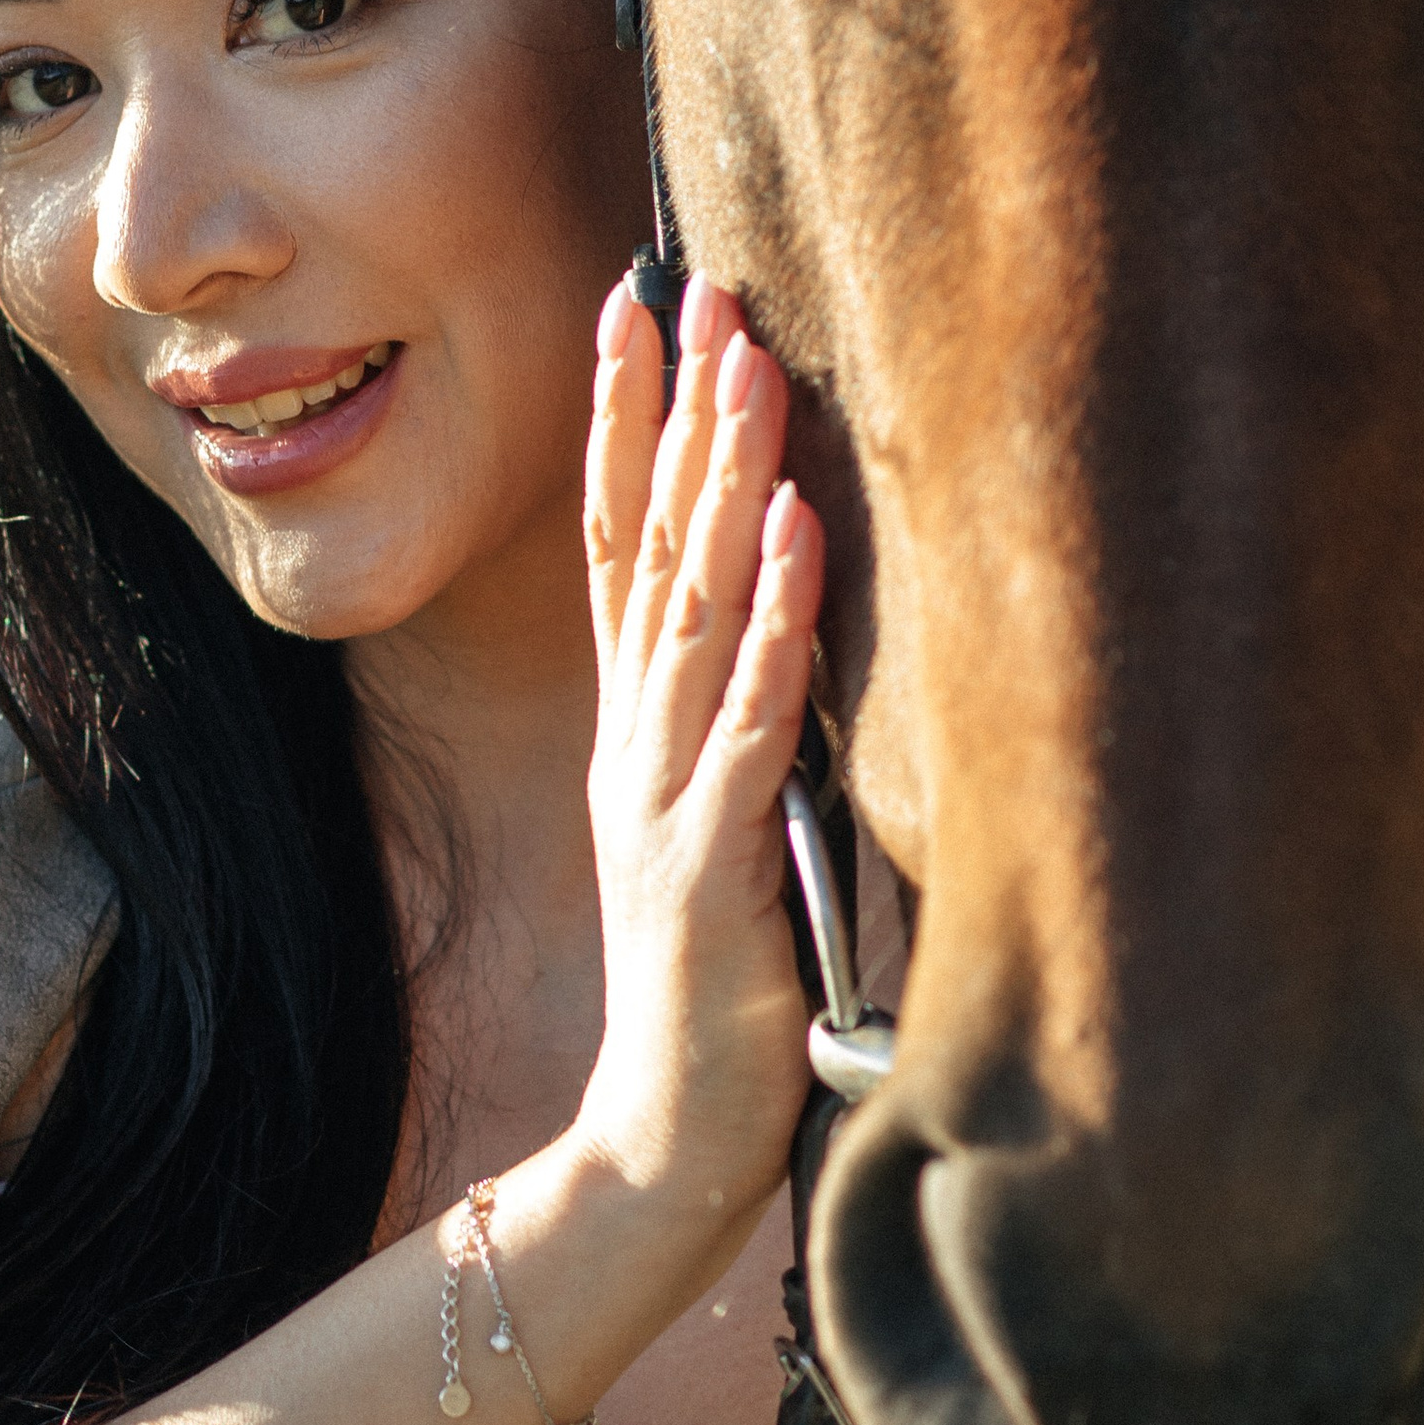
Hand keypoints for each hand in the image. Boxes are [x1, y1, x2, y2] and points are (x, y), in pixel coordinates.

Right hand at [572, 275, 822, 1223]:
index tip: (639, 307)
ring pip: (691, 603)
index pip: (623, 548)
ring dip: (720, 476)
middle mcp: (638, 742)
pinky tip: (789, 529)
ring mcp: (665, 795)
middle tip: (693, 284)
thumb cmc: (723, 997)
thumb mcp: (731, 840)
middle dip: (671, 408)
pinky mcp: (710, 860)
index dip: (626, 425)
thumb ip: (746, 744)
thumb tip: (800, 637)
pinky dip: (770, 616)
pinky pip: (746, 714)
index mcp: (642, 734)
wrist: (668, 1141)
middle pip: (648, 545)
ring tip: (747, 364)